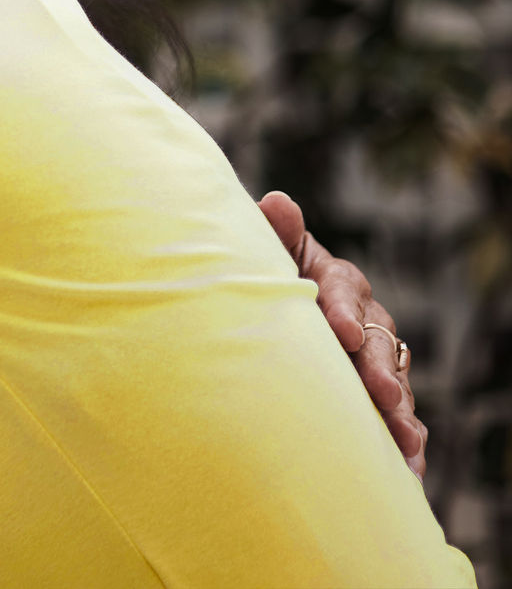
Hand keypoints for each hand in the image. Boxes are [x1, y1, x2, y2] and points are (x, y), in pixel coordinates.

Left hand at [259, 191, 426, 478]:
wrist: (267, 309)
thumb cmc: (267, 276)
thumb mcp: (270, 253)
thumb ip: (277, 232)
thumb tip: (276, 202)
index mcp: (337, 280)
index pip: (344, 290)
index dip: (343, 310)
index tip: (341, 331)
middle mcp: (365, 318)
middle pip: (377, 342)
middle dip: (379, 370)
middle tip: (383, 394)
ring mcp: (374, 357)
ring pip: (393, 382)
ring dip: (400, 413)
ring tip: (402, 440)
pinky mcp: (376, 392)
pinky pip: (396, 417)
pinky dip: (404, 443)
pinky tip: (408, 472)